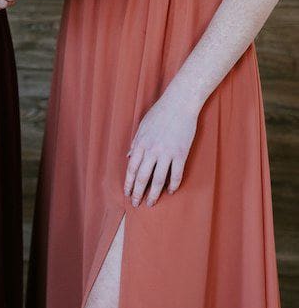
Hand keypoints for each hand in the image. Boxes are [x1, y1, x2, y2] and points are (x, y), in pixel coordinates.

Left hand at [124, 92, 198, 207]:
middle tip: (136, 204)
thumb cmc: (160, 113)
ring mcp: (167, 153)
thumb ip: (136, 142)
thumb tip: (129, 156)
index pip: (131, 168)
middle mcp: (152, 150)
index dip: (128, 183)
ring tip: (151, 203)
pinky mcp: (181, 154)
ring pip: (158, 180)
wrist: (179, 103)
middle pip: (142, 177)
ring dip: (154, 194)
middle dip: (138, 193)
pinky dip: (173, 185)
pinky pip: (176, 174)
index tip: (127, 193)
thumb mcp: (142, 126)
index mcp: (141, 143)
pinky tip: (170, 191)